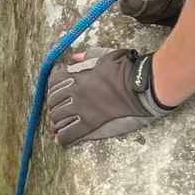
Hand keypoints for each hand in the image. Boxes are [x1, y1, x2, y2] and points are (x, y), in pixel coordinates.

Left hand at [46, 47, 173, 146]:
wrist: (141, 86)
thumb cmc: (128, 69)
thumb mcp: (106, 55)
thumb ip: (88, 56)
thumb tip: (74, 58)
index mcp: (78, 74)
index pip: (54, 82)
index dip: (54, 89)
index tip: (58, 93)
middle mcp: (75, 91)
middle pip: (53, 102)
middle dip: (54, 107)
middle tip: (58, 112)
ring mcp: (81, 108)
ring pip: (57, 119)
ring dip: (56, 123)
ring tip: (59, 127)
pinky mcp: (89, 124)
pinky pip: (68, 134)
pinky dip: (62, 138)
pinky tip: (63, 139)